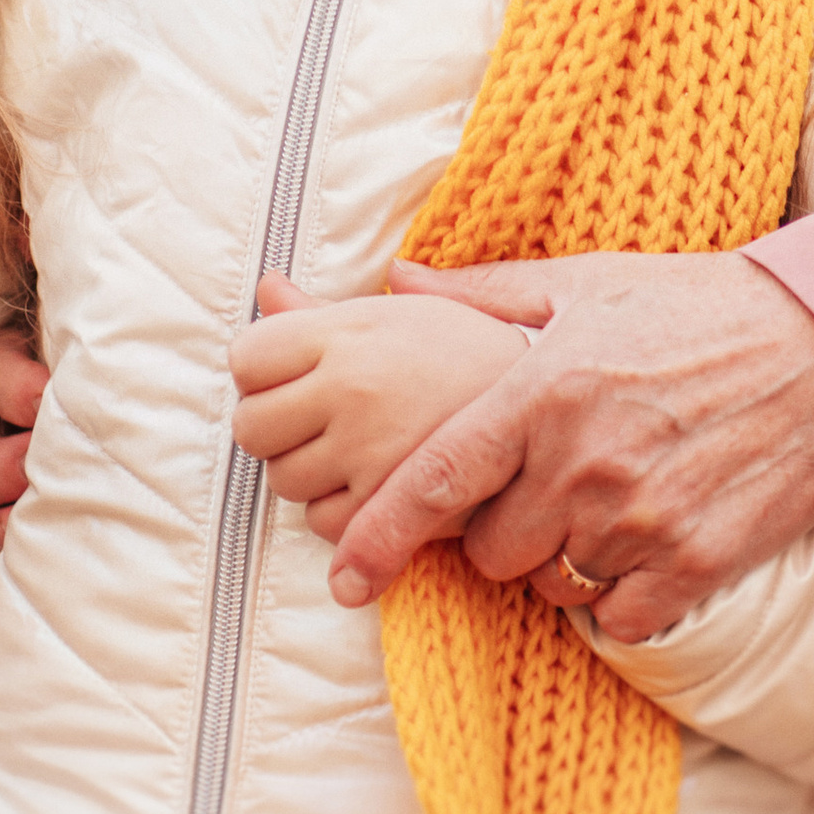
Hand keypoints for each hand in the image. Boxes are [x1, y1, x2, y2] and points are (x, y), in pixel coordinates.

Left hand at [229, 276, 527, 542]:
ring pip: (285, 482)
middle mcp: (354, 388)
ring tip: (357, 453)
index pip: (245, 358)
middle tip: (317, 423)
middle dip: (276, 428)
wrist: (568, 401)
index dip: (261, 371)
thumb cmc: (485, 353)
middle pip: (253, 427)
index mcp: (352, 331)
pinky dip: (344, 517)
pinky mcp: (398, 511)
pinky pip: (326, 526)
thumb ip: (327, 311)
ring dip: (310, 474)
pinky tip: (379, 491)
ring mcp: (372, 452)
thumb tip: (266, 287)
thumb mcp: (409, 315)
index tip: (291, 379)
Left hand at [321, 251, 813, 645]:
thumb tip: (395, 283)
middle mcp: (584, 462)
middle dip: (498, 531)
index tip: (342, 577)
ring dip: (560, 560)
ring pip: (551, 586)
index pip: (433, 481)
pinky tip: (643, 540)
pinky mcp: (696, 563)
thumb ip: (482, 294)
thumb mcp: (586, 282)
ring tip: (601, 501)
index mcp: (542, 390)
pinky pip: (617, 617)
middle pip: (490, 551)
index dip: (377, 536)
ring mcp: (643, 520)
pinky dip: (617, 594)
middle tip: (539, 487)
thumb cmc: (697, 306)